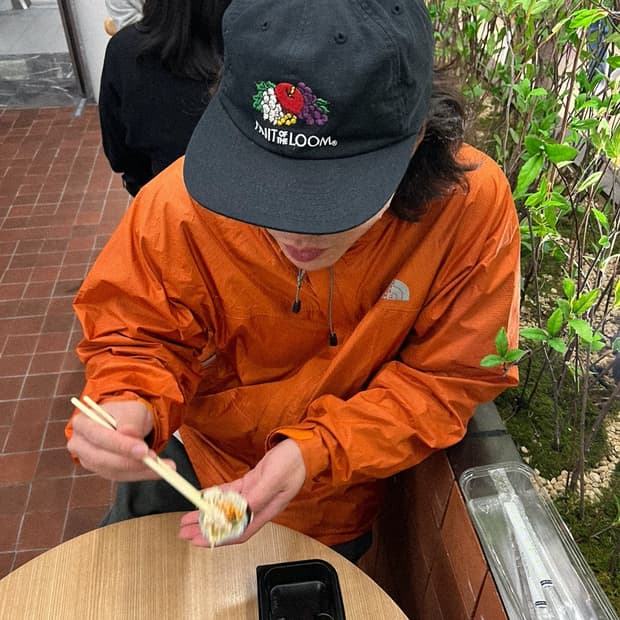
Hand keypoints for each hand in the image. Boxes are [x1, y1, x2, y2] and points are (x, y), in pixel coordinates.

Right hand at [67, 399, 175, 480]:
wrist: (128, 421)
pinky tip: (159, 471)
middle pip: (102, 458)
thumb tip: (129, 434)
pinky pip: (122, 477)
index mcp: (82, 424)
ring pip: (113, 471)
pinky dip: (142, 474)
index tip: (142, 450)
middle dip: (130, 461)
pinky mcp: (103, 471)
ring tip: (164, 467)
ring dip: (140, 471)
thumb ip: (130, 421)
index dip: (120, 445)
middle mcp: (80, 445)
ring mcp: (90, 461)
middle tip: (154, 460)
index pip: (98, 437)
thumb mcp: (132, 409)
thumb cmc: (127, 414)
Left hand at [178, 438, 305, 545]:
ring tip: (189, 516)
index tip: (199, 541)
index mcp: (267, 510)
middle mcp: (258, 506)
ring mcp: (254, 494)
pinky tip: (204, 496)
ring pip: (226, 509)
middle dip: (206, 528)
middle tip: (185, 530)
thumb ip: (258, 496)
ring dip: (207, 513)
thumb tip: (240, 511)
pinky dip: (216, 495)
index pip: (239, 532)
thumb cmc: (293, 463)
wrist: (301, 447)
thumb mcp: (274, 479)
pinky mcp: (251, 483)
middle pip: (228, 523)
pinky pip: (230, 492)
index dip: (218, 539)